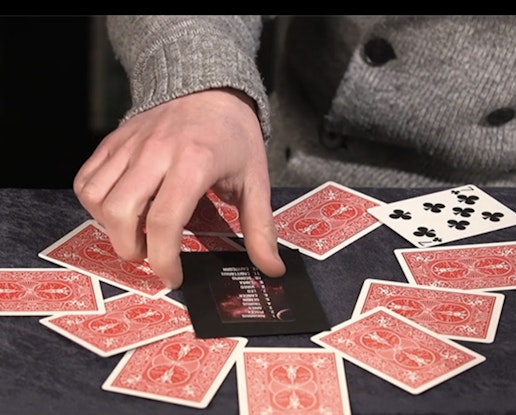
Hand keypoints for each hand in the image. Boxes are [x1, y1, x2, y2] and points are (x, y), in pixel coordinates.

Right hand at [74, 88, 285, 287]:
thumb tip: (272, 268)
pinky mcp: (113, 141)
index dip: (164, 260)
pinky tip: (119, 209)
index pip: (164, 222)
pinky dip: (95, 203)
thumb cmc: (234, 136)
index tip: (173, 277)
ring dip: (110, 227)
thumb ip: (261, 228)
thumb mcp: (255, 181)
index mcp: (194, 163)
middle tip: (150, 255)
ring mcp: (130, 145)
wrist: (211, 89)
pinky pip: (86, 179)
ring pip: (97, 197)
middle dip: (131, 249)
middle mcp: (156, 152)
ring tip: (135, 232)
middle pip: (121, 213)